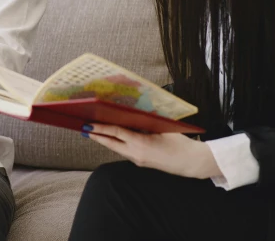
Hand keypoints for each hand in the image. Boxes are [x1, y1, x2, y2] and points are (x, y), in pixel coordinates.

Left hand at [82, 123, 221, 179]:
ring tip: (93, 131)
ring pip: (116, 148)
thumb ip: (145, 120)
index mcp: (141, 143)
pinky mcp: (140, 162)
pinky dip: (115, 143)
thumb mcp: (162, 127)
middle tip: (83, 128)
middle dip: (96, 136)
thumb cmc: (179, 142)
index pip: (116, 133)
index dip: (101, 128)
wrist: (191, 162)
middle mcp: (136, 154)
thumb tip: (130, 110)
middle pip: (111, 143)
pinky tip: (111, 138)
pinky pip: (124, 151)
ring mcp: (137, 160)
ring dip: (105, 140)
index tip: (88, 124)